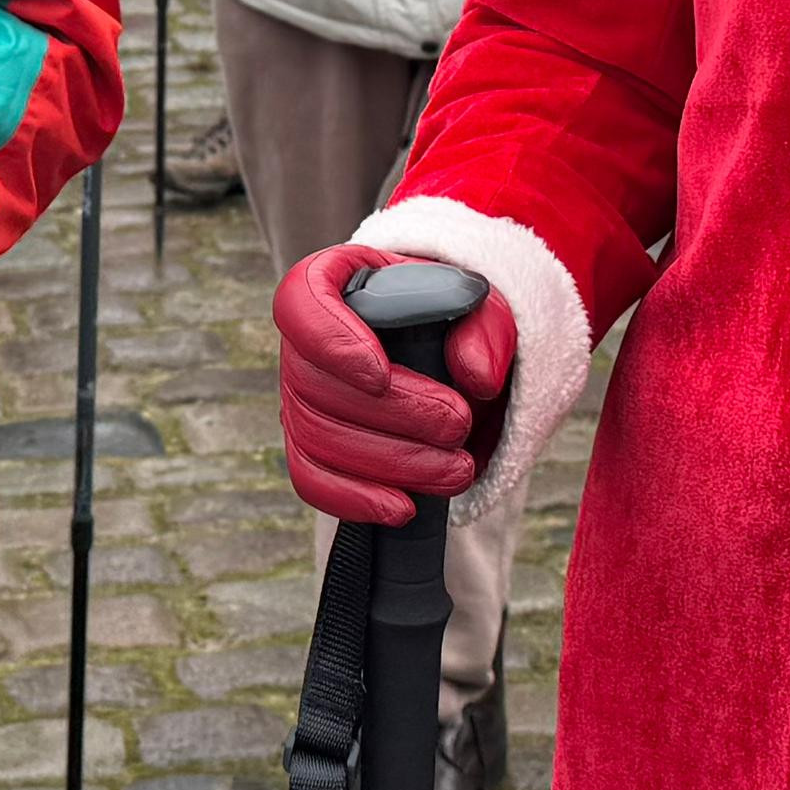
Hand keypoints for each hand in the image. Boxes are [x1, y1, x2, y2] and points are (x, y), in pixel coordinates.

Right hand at [275, 245, 514, 526]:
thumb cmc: (461, 319)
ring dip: (391, 462)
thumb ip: (487, 328)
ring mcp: (302, 397)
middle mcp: (306, 340)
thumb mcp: (485, 308)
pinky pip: (312, 479)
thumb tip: (476, 375)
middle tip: (459, 426)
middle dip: (393, 415)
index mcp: (336, 281)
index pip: (302, 301)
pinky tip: (402, 508)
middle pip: (315, 383)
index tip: (379, 373)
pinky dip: (354, 499)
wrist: (458, 358)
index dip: (332, 341)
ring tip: (457, 470)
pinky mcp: (313, 447)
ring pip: (318, 437)